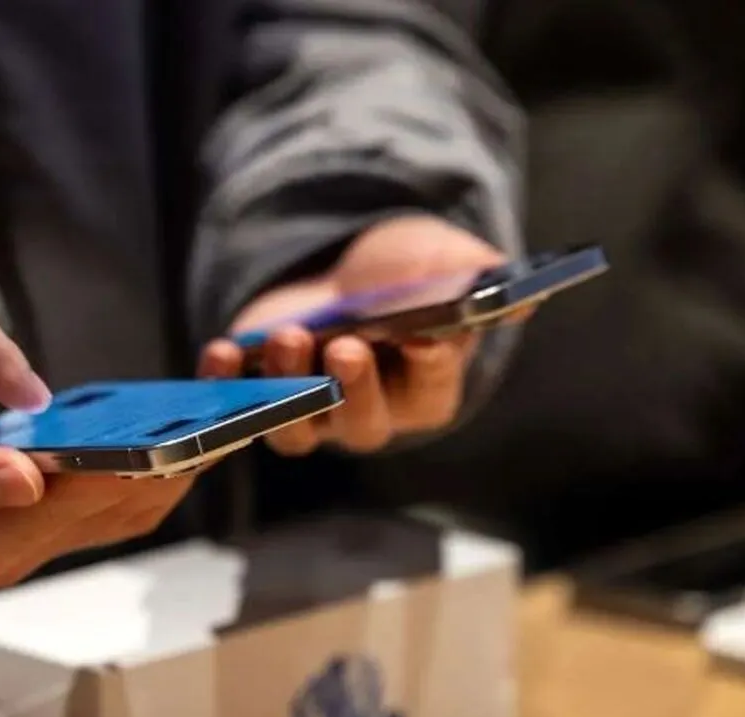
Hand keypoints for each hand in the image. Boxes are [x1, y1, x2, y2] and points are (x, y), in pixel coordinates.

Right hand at [0, 413, 196, 589]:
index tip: (170, 440)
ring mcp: (21, 535)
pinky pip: (92, 491)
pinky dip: (127, 460)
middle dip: (164, 470)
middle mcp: (10, 551)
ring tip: (205, 421)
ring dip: (159, 468)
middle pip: (107, 513)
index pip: (65, 510)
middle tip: (219, 422)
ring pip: (111, 508)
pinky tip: (151, 425)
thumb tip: (23, 474)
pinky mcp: (26, 513)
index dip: (120, 473)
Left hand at [200, 214, 514, 454]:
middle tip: (346, 349)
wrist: (345, 269)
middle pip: (361, 424)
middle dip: (353, 388)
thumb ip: (479, 279)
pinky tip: (223, 349)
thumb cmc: (407, 272)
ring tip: (288, 336)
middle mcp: (367, 414)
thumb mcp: (446, 261)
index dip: (428, 369)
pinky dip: (227, 382)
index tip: (424, 339)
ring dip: (289, 387)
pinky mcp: (260, 392)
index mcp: (424, 392)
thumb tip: (520, 299)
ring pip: (296, 426)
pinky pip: (239, 403)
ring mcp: (310, 410)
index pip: (430, 394)